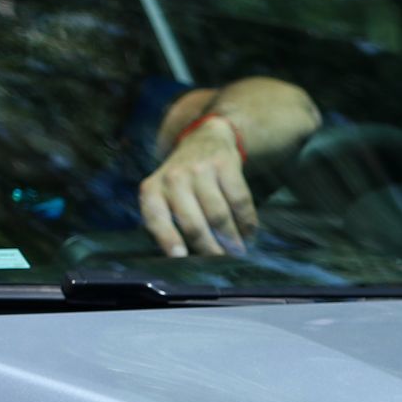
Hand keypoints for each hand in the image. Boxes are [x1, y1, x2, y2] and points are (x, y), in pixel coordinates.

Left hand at [138, 116, 257, 256]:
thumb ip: (168, 222)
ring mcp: (199, 170)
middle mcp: (173, 178)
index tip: (181, 257)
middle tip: (221, 263)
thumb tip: (185, 259)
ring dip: (232, 239)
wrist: (203, 139)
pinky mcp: (226, 165)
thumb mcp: (163, 196)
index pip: (157, 219)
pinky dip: (247, 222)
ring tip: (238, 252)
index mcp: (151, 191)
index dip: (169, 240)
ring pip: (219, 216)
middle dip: (209, 249)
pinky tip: (249, 233)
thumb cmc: (180, 182)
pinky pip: (240, 201)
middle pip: (193, 224)